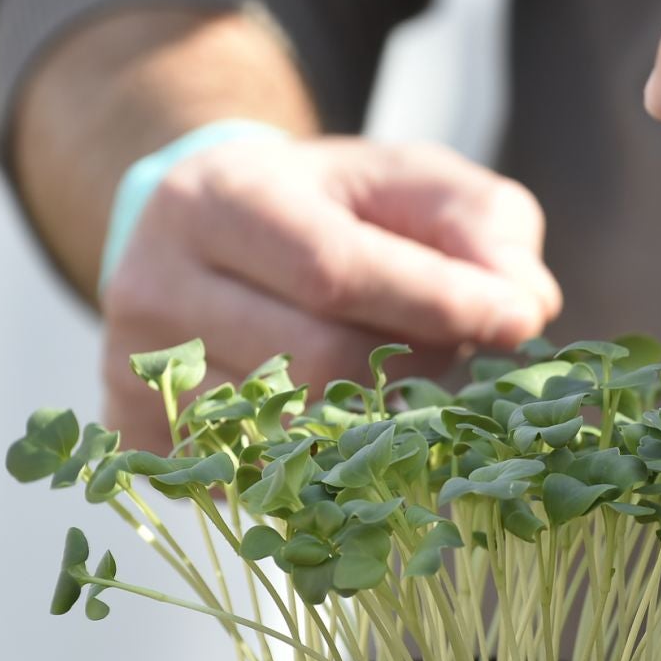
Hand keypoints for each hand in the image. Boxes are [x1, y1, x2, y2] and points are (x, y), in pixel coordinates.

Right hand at [102, 137, 560, 449]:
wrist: (210, 233)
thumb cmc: (329, 208)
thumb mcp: (408, 183)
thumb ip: (479, 225)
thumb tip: (525, 302)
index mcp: (216, 198)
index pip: (333, 269)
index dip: (436, 303)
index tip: (518, 322)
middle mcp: (152, 282)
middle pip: (317, 362)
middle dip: (414, 367)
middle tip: (457, 354)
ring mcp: (135, 370)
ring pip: (290, 433)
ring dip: (378, 423)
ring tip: (404, 384)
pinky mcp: (139, 437)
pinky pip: (257, 477)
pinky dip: (327, 463)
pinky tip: (351, 425)